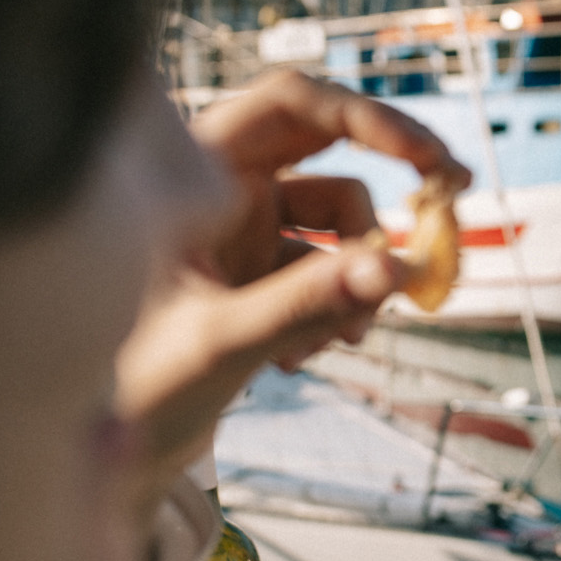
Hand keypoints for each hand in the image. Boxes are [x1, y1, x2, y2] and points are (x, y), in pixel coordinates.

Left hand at [116, 70, 469, 481]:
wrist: (105, 455)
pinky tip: (301, 359)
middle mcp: (220, 189)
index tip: (428, 158)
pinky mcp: (261, 276)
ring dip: (361, 274)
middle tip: (455, 189)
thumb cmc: (127, 388)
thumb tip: (394, 273)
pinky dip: (337, 308)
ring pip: (340, 222)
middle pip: (329, 148)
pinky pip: (331, 271)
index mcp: (191, 174)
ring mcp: (243, 233)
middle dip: (393, 175)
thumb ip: (304, 306)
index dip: (367, 119)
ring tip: (345, 339)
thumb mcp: (218, 343)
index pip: (291, 106)